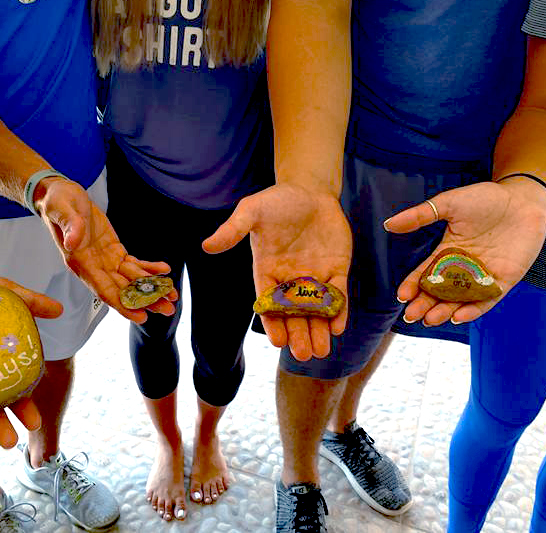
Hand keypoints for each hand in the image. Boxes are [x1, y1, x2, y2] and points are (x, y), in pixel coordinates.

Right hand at [35, 178, 177, 323]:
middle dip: (146, 301)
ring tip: (173, 296)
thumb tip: (73, 242)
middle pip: (123, 291)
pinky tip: (164, 270)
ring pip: (131, 280)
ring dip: (152, 289)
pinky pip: (133, 264)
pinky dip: (149, 268)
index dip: (122, 305)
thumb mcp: (61, 209)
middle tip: (168, 309)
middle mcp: (93, 267)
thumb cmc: (58, 203)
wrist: (62, 195)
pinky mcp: (113, 251)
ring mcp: (104, 261)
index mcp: (80, 263)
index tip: (140, 316)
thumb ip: (69, 225)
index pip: (103, 290)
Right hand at [203, 184, 351, 360]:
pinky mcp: (336, 270)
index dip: (274, 322)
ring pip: (316, 310)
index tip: (278, 341)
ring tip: (320, 352)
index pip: (269, 303)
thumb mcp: (252, 210)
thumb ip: (233, 229)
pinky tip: (338, 327)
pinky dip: (338, 311)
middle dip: (299, 334)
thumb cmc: (277, 201)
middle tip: (303, 354)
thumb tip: (207, 246)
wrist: (310, 191)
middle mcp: (290, 280)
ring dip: (319, 331)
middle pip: (294, 313)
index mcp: (267, 271)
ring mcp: (314, 277)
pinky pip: (337, 295)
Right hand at [384, 179, 545, 325]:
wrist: (523, 199)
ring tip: (430, 319)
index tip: (401, 296)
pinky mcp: (503, 281)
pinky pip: (486, 300)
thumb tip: (388, 224)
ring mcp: (483, 276)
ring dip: (444, 311)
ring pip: (460, 300)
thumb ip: (420, 216)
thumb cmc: (486, 199)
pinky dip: (473, 309)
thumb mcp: (448, 204)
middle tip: (411, 316)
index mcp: (448, 252)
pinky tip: (458, 316)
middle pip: (440, 292)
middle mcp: (463, 268)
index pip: (426, 273)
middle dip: (425, 304)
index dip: (413, 285)